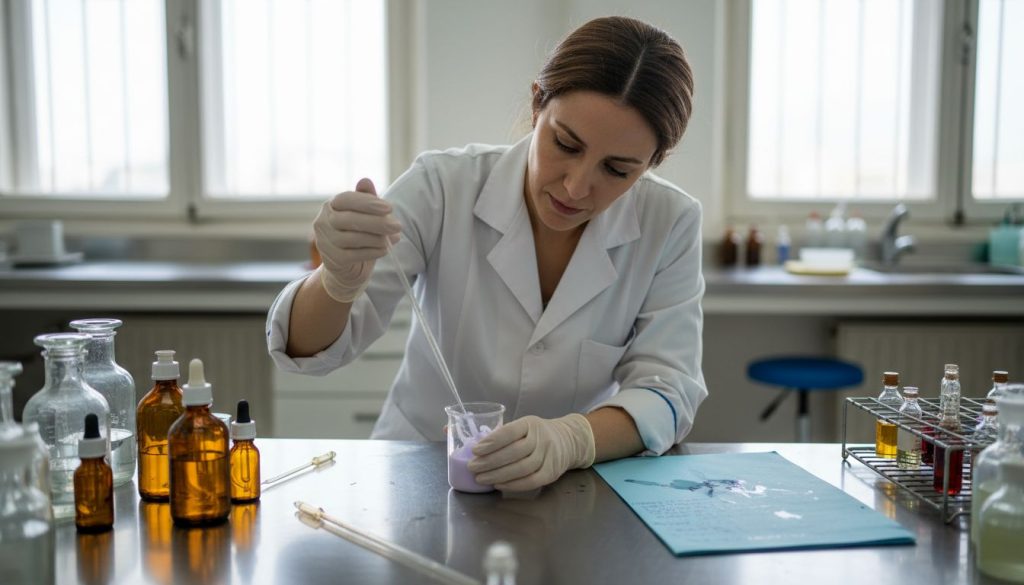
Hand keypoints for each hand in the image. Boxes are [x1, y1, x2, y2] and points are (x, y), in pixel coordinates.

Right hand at [313, 178, 401, 302]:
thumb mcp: (366, 214)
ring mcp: (325, 242)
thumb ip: (367, 198)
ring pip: (352, 238)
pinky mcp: (332, 260)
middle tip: (397, 226)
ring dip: (376, 238)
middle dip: (376, 222)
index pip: (346, 199)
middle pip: (349, 219)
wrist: (348, 266)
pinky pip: (354, 255)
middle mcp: (323, 222)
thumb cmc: (359, 234)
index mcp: (331, 205)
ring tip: (391, 239)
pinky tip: (384, 250)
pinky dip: (372, 252)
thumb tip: (365, 180)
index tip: (389, 208)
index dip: (367, 202)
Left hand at [468, 414, 595, 491]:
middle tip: (472, 467)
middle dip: (490, 461)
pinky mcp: (552, 472)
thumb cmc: (537, 434)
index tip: (475, 450)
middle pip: (514, 452)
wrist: (568, 441)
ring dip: (498, 475)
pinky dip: (513, 485)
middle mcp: (541, 438)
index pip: (509, 432)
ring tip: (481, 478)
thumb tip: (472, 445)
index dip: (491, 442)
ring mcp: (548, 456)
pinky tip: (498, 484)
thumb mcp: (524, 426)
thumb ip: (504, 435)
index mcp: (530, 423)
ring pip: (521, 468)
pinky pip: (531, 481)